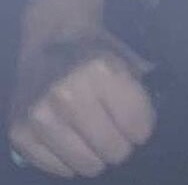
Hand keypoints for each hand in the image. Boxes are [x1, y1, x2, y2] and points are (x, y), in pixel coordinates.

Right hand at [8, 30, 154, 176]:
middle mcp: (68, 93)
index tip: (138, 127)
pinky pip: (56, 168)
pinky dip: (70, 163)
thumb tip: (145, 131)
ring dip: (97, 158)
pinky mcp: (19, 132)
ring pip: (87, 165)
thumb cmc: (96, 53)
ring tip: (97, 143)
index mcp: (101, 70)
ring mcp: (40, 115)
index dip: (142, 130)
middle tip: (118, 137)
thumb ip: (139, 95)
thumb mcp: (127, 62)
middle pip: (113, 149)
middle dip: (121, 146)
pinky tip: (74, 144)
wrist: (52, 41)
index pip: (136, 124)